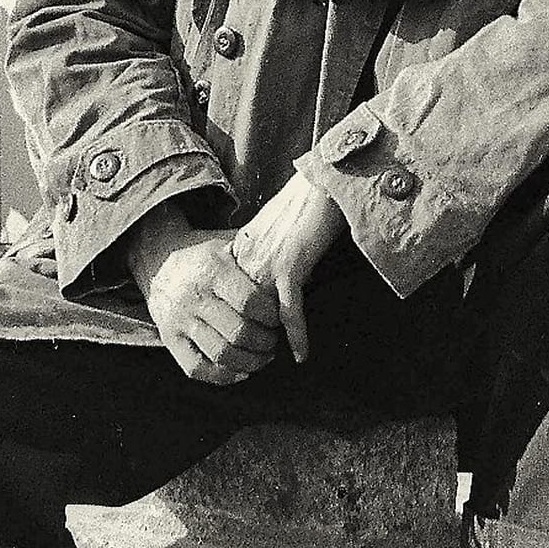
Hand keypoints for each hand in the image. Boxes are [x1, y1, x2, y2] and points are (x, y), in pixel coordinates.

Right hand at [127, 206, 281, 385]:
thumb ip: (256, 258)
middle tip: (275, 342)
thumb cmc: (203, 253)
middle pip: (238, 332)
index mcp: (213, 271)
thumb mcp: (227, 244)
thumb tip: (298, 269)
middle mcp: (195, 297)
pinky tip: (241, 372)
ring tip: (264, 358)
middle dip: (264, 342)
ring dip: (250, 362)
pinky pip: (196, 367)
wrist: (156, 257)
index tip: (279, 319)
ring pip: (221, 353)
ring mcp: (180, 320)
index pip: (250, 302)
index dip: (271, 316)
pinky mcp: (169, 338)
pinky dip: (222, 376)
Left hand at [229, 171, 344, 365]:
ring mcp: (266, 266)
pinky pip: (290, 312)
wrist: (321, 184)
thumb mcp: (270, 231)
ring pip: (261, 318)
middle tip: (254, 363)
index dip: (232, 324)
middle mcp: (247, 262)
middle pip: (238, 313)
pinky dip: (297, 335)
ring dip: (269, 343)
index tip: (236, 344)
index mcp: (240, 254)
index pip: (227, 300)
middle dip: (246, 340)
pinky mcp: (290, 268)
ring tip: (273, 361)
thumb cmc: (302, 205)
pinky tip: (301, 355)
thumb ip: (262, 253)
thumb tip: (266, 277)